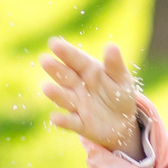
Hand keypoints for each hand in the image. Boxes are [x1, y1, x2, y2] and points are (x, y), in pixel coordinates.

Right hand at [39, 37, 144, 156]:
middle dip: (55, 69)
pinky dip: (63, 121)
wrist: (122, 123)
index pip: (77, 60)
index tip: (54, 43)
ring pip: (65, 99)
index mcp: (89, 71)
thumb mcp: (122, 79)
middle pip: (66, 77)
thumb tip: (111, 46)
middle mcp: (79, 87)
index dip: (66, 53)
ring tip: (46, 88)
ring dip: (56, 94)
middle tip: (44, 60)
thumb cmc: (119, 95)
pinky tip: (55, 118)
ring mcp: (78, 105)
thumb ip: (115, 65)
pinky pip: (71, 122)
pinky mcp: (80, 124)